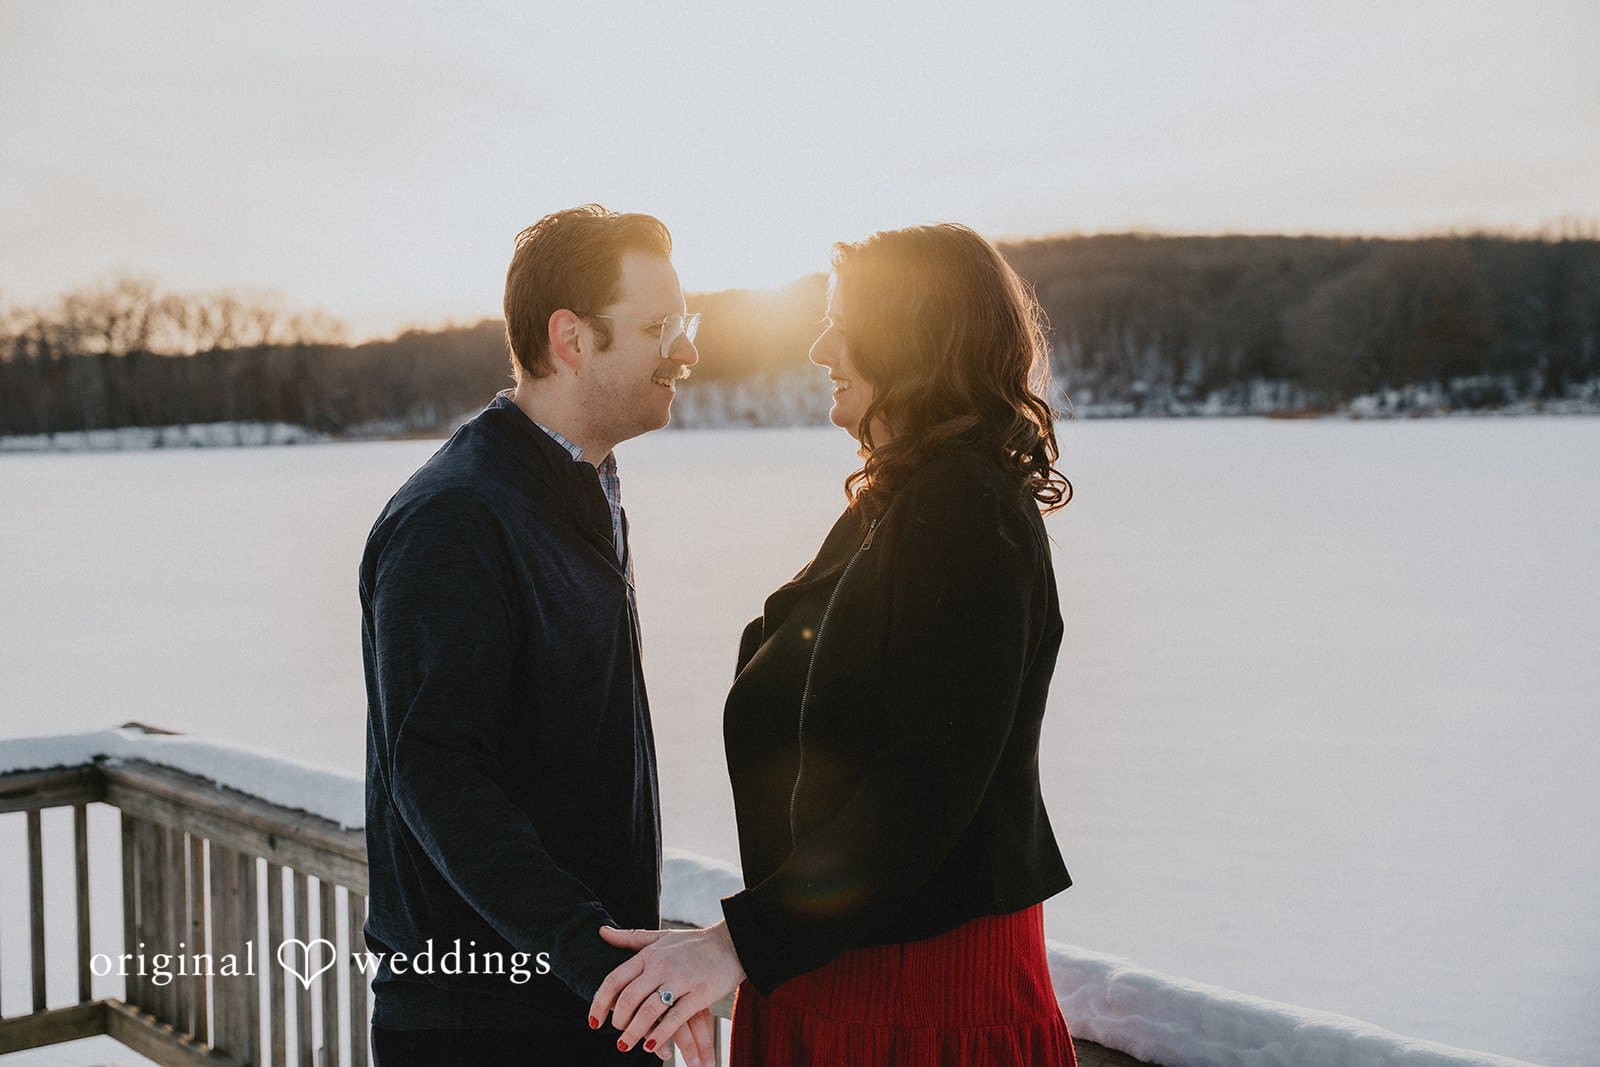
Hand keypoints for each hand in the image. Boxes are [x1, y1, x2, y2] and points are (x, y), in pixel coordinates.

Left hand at [590, 922, 744, 1065]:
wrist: (732, 943)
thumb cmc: (693, 942)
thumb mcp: (659, 937)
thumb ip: (630, 937)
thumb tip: (601, 932)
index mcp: (649, 955)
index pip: (615, 979)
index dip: (599, 1002)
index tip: (593, 1020)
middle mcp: (661, 966)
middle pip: (629, 998)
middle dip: (617, 1021)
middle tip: (615, 1034)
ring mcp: (681, 980)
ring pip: (649, 1010)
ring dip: (634, 1032)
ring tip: (625, 1045)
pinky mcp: (699, 994)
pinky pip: (675, 1017)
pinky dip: (661, 1034)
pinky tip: (651, 1046)